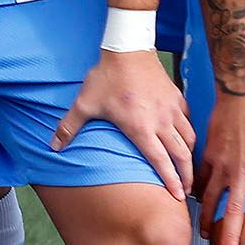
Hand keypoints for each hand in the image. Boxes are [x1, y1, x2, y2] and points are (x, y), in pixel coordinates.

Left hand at [55, 48, 192, 199]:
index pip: (161, 161)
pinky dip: (188, 134)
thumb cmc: (107, 77)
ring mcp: (172, 109)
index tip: (176, 196)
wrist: (128, 48)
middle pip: (182, 155)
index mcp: (141, 128)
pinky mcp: (177, 98)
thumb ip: (69, 126)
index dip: (171, 180)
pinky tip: (184, 139)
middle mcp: (161, 121)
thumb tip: (54, 146)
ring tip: (188, 170)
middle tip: (186, 192)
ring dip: (190, 157)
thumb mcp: (85, 103)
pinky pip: (187, 121)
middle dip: (186, 176)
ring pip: (189, 139)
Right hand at [195, 93, 244, 244]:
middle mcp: (241, 174)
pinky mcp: (208, 157)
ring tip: (205, 237)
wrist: (241, 99)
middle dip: (231, 237)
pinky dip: (198, 193)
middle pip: (234, 212)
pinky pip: (201, 180)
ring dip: (208, 220)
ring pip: (212, 200)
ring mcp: (221, 167)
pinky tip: (195, 204)